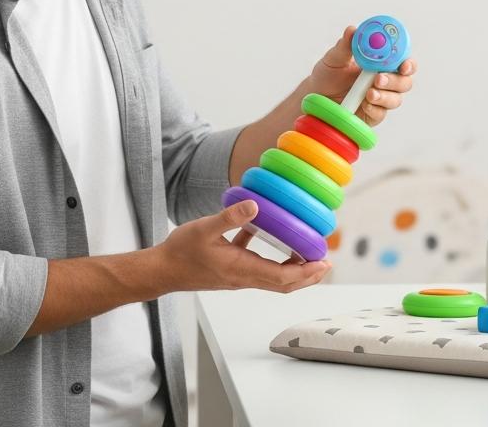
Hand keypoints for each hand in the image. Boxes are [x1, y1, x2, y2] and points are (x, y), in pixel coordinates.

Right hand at [155, 200, 329, 292]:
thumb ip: (230, 217)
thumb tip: (255, 204)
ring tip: (309, 255)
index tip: (323, 262)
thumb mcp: (204, 229)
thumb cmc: (180, 252)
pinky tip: (268, 234)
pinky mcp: (231, 271)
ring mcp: (238, 277)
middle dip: (308, 276)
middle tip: (326, 264)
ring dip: (294, 270)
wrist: (161, 271)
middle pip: (285, 284)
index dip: (307, 272)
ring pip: (274, 278)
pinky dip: (270, 258)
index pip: (284, 278)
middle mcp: (244, 278)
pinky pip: (257, 267)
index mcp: (243, 270)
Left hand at [306, 25, 416, 125]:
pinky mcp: (373, 115)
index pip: (403, 61)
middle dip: (395, 80)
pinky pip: (380, 113)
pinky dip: (374, 108)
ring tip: (369, 93)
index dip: (408, 63)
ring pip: (396, 99)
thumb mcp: (334, 58)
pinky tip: (364, 105)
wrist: (317, 97)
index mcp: (381, 64)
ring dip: (385, 95)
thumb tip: (352, 30)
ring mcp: (380, 99)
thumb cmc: (329, 75)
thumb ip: (345, 46)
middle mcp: (385, 81)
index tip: (404, 64)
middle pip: (405, 82)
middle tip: (379, 78)